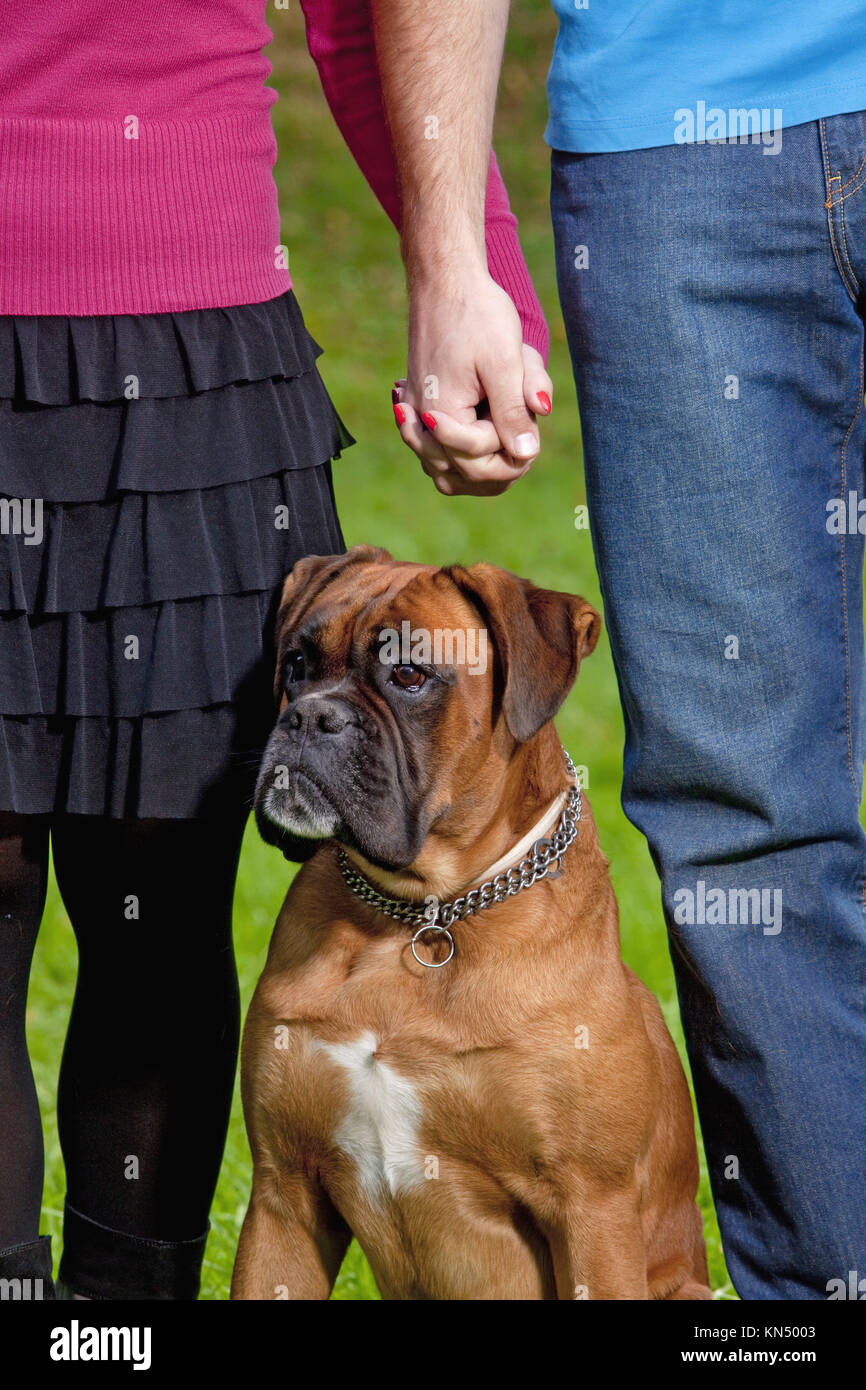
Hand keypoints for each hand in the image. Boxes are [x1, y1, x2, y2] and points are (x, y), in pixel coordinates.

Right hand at [392, 271, 552, 496]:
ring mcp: (417, 418)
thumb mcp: (504, 362)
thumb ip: (513, 411)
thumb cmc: (477, 315)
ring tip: (509, 442)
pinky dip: (463, 455)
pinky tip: (488, 441)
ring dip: (481, 467)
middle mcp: (421, 423)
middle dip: (500, 461)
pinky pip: (437, 455)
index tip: (528, 413)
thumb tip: (525, 454)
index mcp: (440, 414)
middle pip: (462, 475)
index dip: (511, 447)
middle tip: (527, 433)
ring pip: (447, 472)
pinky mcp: (420, 409)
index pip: (478, 461)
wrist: (447, 281)